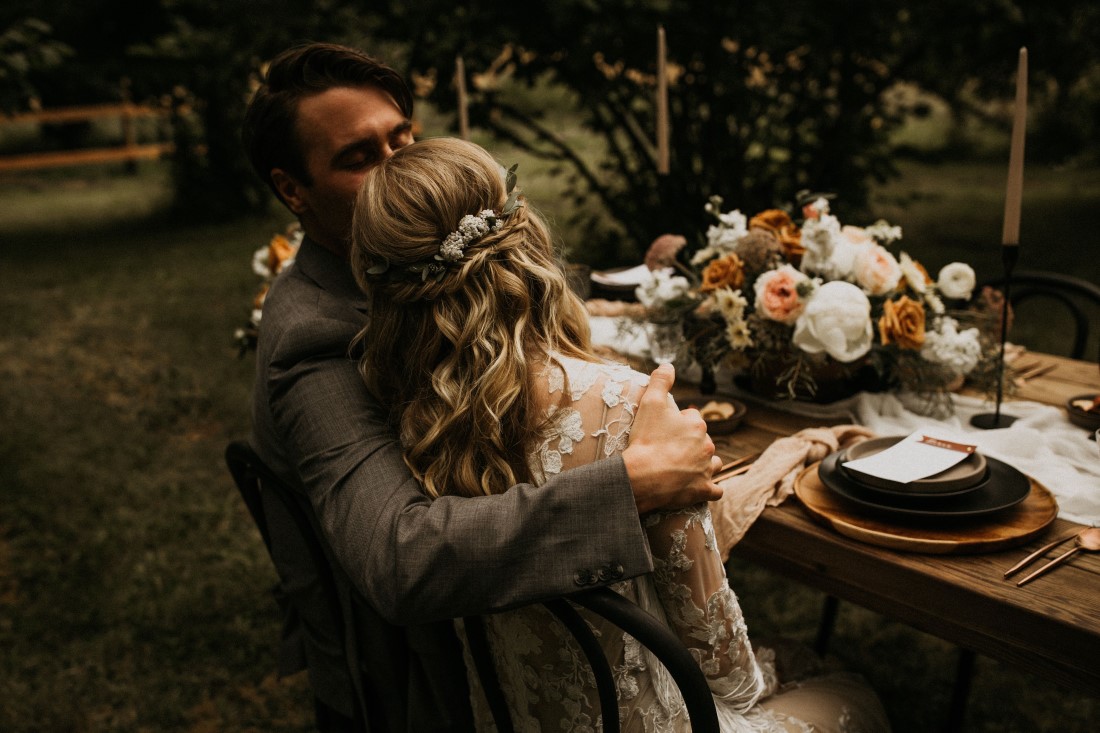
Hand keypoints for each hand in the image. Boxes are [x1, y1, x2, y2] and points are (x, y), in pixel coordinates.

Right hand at [622, 363, 722, 513]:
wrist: (643, 476)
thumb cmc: (647, 439)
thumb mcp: (650, 402)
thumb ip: (660, 381)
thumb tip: (669, 365)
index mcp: (697, 424)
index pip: (692, 418)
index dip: (678, 422)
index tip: (664, 429)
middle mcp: (707, 446)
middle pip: (702, 441)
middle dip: (691, 443)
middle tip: (670, 449)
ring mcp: (707, 470)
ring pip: (714, 463)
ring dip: (705, 464)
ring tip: (687, 467)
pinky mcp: (703, 491)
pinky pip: (715, 490)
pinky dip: (709, 489)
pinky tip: (700, 488)